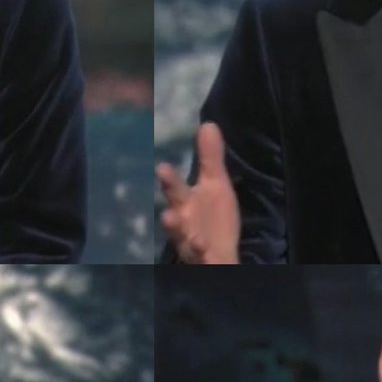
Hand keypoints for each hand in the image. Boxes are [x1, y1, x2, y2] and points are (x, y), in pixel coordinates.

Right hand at [156, 122, 240, 263]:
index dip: (169, 179)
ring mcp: (191, 240)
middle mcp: (183, 221)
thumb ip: (210, 158)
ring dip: (175, 227)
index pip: (175, 187)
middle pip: (174, 210)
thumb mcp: (215, 185)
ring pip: (181, 234)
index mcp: (185, 201)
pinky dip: (199, 251)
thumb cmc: (213, 218)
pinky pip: (201, 256)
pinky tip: (201, 246)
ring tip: (169, 218)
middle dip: (168, 197)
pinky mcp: (204, 258)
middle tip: (161, 181)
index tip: (161, 167)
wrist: (221, 255)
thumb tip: (208, 123)